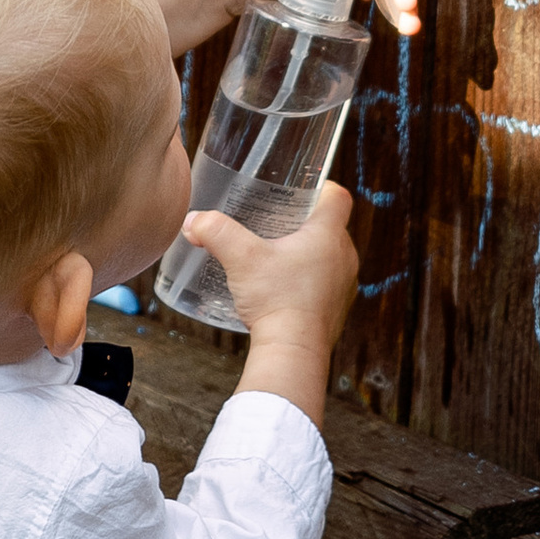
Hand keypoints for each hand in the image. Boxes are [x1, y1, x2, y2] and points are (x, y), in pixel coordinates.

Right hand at [184, 183, 358, 427]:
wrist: (293, 352)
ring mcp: (344, 285)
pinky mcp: (337, 309)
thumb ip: (215, 232)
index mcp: (329, 235)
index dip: (322, 186)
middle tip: (278, 221)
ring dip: (309, 253)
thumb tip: (194, 221)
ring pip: (330, 256)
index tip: (303, 188)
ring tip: (278, 256)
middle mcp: (345, 257)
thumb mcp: (240, 258)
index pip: (337, 196)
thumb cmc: (276, 300)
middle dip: (306, 222)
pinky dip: (309, 281)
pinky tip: (283, 288)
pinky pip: (327, 285)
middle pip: (331, 226)